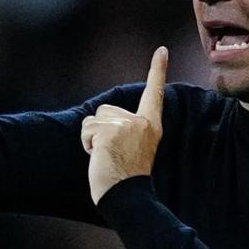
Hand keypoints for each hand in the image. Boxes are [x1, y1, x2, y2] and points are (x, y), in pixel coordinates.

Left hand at [82, 47, 167, 204]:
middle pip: (105, 110)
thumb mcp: (135, 149)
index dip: (157, 70)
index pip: (154, 93)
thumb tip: (102, 124)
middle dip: (100, 130)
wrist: (128, 198)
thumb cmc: (127, 179)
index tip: (162, 50)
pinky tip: (99, 158)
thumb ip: (126, 130)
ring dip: (91, 138)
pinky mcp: (109, 131)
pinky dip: (86, 144)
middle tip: (113, 155)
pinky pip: (86, 130)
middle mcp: (141, 122)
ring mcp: (125, 125)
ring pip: (92, 120)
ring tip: (106, 157)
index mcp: (151, 126)